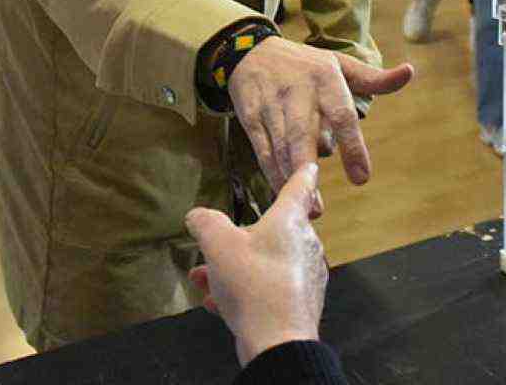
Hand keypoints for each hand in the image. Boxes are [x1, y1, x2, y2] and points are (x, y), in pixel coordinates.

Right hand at [186, 162, 326, 367]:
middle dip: (240, 239)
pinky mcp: (301, 303)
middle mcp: (305, 244)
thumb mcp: (218, 245)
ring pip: (266, 262)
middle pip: (273, 230)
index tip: (308, 164)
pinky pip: (269, 288)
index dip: (301, 173)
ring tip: (204, 281)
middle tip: (213, 250)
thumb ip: (205, 223)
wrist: (277, 341)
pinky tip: (217, 303)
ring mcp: (305, 275)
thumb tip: (197, 215)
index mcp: (290, 221)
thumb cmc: (253, 284)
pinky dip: (245, 291)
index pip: (299, 187)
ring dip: (235, 269)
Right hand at [229, 36, 413, 211]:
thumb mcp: (339, 64)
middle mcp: (297, 93)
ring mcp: (272, 106)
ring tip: (306, 207)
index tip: (362, 178)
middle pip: (302, 134)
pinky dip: (271, 172)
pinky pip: (262, 149)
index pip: (342, 114)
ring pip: (280, 146)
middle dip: (309, 169)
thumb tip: (409, 72)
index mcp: (325, 79)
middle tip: (320, 206)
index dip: (352, 146)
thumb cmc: (304, 64)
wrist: (249, 51)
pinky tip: (283, 192)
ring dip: (290, 177)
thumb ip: (374, 78)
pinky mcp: (251, 118)